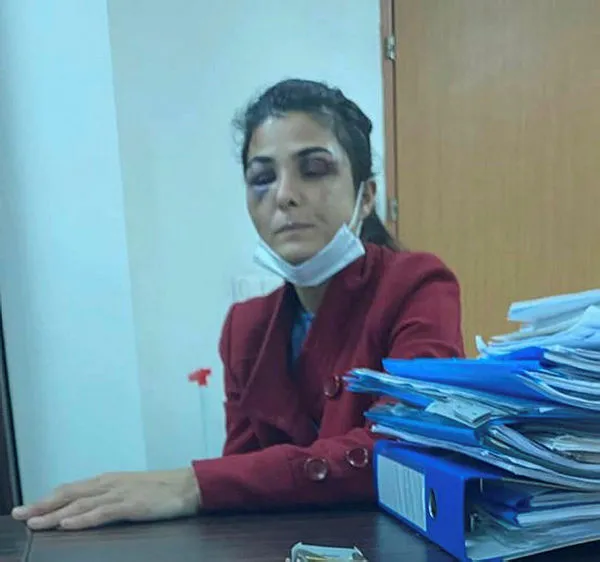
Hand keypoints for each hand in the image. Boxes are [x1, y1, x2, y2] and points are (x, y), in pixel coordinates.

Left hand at [11, 468, 200, 530]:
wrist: (189, 485)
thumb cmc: (162, 490)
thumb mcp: (131, 490)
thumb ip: (110, 496)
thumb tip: (90, 506)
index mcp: (109, 480)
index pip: (71, 489)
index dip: (48, 498)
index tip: (27, 508)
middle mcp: (110, 484)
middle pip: (69, 494)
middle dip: (42, 504)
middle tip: (17, 514)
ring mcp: (120, 494)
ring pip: (80, 504)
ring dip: (55, 514)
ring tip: (34, 523)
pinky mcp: (131, 506)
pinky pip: (102, 513)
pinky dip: (82, 519)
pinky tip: (67, 524)